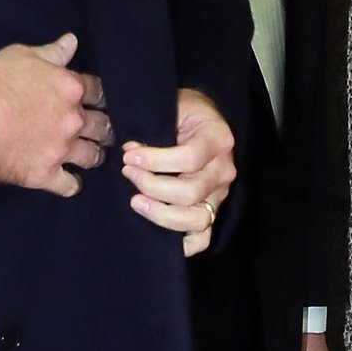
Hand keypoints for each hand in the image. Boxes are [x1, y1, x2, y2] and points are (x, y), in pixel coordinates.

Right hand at [0, 33, 111, 197]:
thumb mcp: (22, 55)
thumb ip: (52, 52)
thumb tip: (72, 42)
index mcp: (70, 88)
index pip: (98, 91)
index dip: (98, 96)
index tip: (96, 101)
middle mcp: (73, 120)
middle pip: (102, 126)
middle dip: (102, 127)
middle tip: (99, 131)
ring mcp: (61, 149)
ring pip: (91, 157)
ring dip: (92, 155)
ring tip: (89, 155)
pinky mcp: (44, 174)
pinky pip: (69, 186)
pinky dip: (72, 184)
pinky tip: (70, 182)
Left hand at [121, 89, 234, 256]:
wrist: (201, 120)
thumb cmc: (184, 112)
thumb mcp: (174, 106)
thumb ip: (155, 126)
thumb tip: (130, 150)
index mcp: (219, 139)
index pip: (190, 158)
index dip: (155, 160)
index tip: (128, 155)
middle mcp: (224, 170)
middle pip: (190, 192)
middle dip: (151, 184)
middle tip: (127, 172)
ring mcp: (220, 194)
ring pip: (196, 219)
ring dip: (160, 213)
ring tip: (135, 200)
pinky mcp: (212, 211)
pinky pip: (203, 238)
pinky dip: (183, 244)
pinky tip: (158, 235)